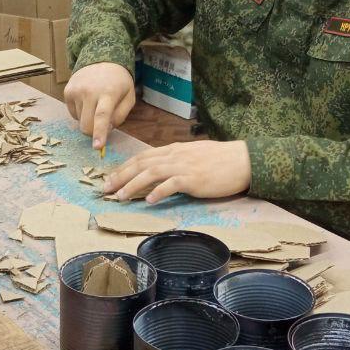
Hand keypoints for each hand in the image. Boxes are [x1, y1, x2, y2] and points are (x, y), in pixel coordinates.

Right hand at [64, 62, 134, 149]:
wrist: (102, 58)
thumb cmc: (118, 82)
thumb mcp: (129, 97)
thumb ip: (120, 116)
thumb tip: (105, 130)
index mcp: (108, 93)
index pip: (102, 116)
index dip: (99, 133)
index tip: (97, 147)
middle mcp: (89, 91)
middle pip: (86, 125)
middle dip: (93, 132)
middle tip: (102, 124)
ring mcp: (76, 91)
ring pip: (80, 120)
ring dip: (88, 118)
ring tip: (96, 103)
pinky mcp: (67, 91)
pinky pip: (73, 113)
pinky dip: (81, 112)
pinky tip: (87, 100)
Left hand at [104, 140, 250, 203]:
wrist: (243, 160)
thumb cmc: (221, 160)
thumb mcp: (193, 156)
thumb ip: (176, 162)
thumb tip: (161, 173)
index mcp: (174, 150)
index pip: (143, 156)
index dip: (124, 167)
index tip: (111, 178)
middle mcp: (175, 155)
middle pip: (141, 163)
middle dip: (120, 175)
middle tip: (105, 188)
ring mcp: (184, 166)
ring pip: (151, 172)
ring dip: (133, 185)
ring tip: (120, 196)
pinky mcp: (194, 178)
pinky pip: (172, 184)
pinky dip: (159, 191)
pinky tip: (149, 200)